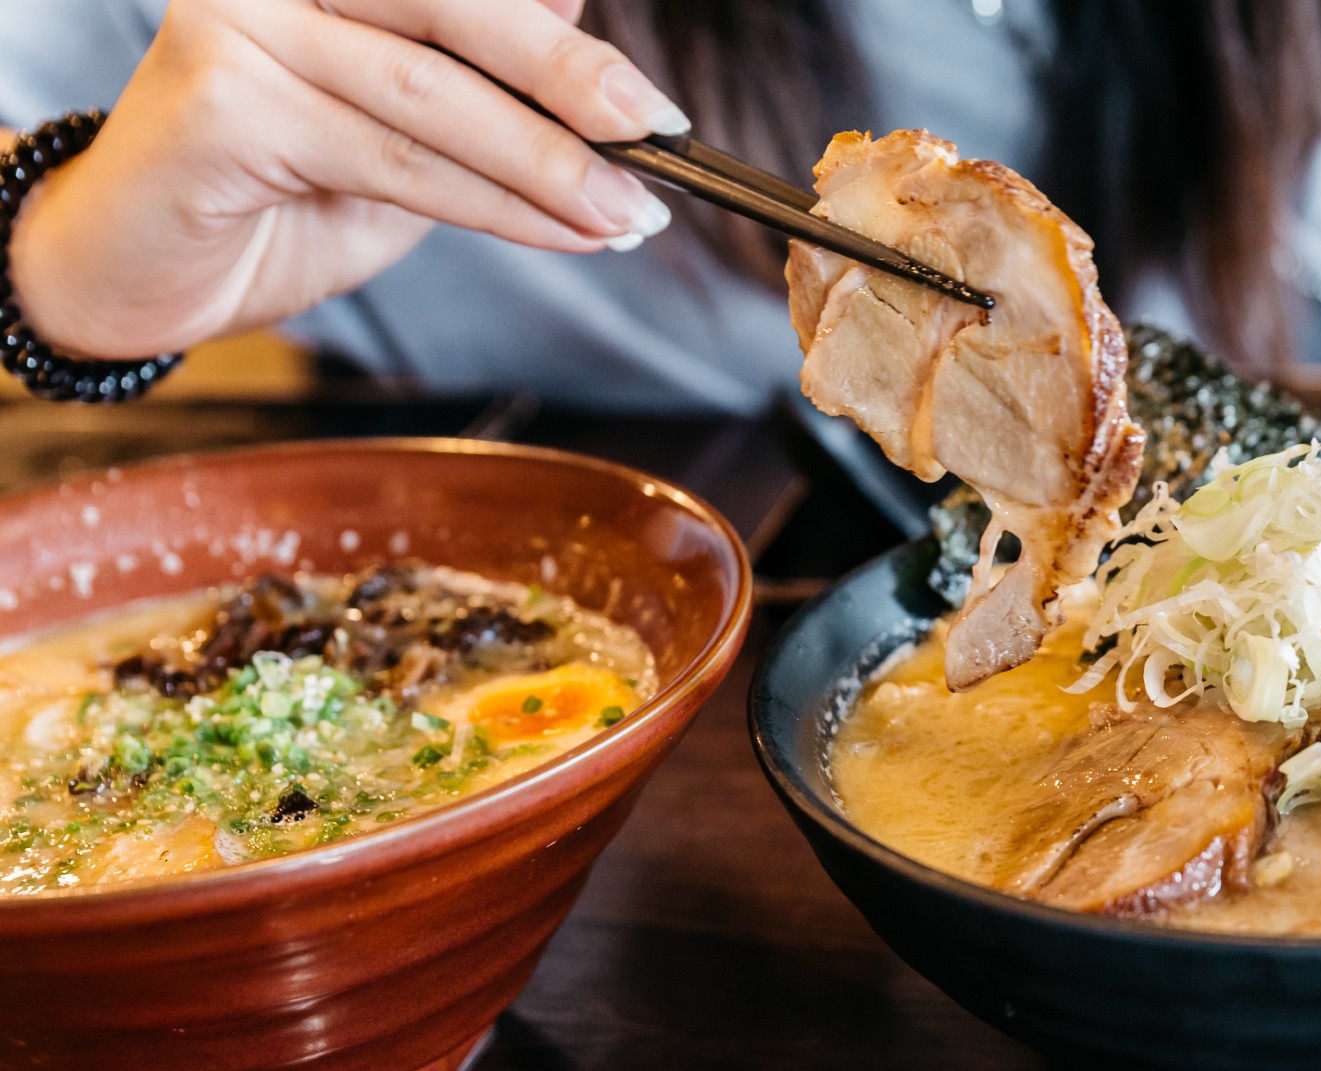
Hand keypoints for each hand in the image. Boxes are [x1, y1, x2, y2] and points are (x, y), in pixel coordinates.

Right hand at [8, 0, 687, 361]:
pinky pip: (395, 159)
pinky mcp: (223, 100)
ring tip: (628, 213)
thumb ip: (477, 73)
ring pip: (435, 96)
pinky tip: (563, 230)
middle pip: (458, 11)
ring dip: (550, 165)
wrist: (142, 275)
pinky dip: (495, 204)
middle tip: (660, 135)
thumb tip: (579, 15)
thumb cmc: (273, 197)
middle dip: (575, 80)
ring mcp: (241, 23)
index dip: (565, 35)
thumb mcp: (403, 126)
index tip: (656, 97)